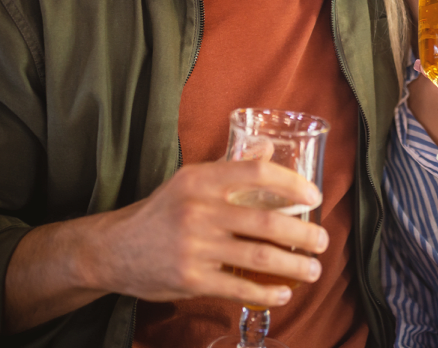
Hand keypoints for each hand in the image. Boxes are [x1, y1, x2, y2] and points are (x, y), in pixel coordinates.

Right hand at [92, 159, 328, 306]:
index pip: (256, 172)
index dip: (292, 184)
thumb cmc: (161, 212)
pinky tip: (284, 293)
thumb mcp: (189, 180)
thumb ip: (228, 166)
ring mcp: (194, 246)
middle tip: (323, 241)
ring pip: (258, 256)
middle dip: (303, 234)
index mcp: (200, 179)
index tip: (314, 197)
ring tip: (313, 269)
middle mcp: (197, 210)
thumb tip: (269, 145)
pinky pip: (239, 287)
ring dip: (294, 265)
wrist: (114, 250)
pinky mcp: (190, 278)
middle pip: (266, 221)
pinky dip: (267, 291)